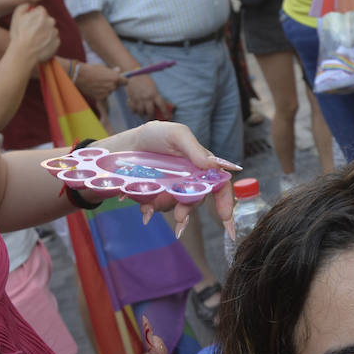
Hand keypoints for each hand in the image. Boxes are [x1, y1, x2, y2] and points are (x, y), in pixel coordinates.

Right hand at [9, 5, 58, 62]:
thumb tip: (30, 4)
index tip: (30, 22)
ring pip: (51, 30)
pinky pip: (54, 40)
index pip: (41, 10)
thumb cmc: (19, 34)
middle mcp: (51, 21)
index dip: (34, 16)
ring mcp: (55, 33)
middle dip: (42, 24)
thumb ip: (24, 6)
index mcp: (42, 13)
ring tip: (36, 40)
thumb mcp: (17, 16)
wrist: (23, 53)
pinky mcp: (57, 43)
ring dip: (46, 33)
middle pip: (47, 20)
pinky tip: (40, 45)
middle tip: (33, 32)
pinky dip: (49, 42)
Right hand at [75, 63, 127, 101]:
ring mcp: (107, 93)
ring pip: (109, 91)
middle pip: (116, 87)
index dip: (123, 80)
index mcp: (115, 77)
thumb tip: (119, 70)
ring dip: (106, 88)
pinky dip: (100, 93)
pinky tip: (94, 87)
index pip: (126, 82)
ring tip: (97, 83)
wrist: (79, 75)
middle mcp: (112, 86)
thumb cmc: (91, 69)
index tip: (120, 79)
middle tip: (103, 79)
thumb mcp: (103, 67)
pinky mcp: (101, 98)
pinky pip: (103, 96)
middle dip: (112, 83)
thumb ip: (112, 71)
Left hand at [96, 121, 239, 231]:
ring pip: (177, 207)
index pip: (220, 185)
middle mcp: (190, 180)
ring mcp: (174, 190)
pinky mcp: (159, 197)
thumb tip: (214, 166)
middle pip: (197, 200)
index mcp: (201, 165)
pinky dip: (151, 211)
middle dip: (189, 209)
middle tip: (180, 217)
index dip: (226, 202)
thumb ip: (195, 150)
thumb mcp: (177, 135)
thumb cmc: (155, 134)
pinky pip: (159, 209)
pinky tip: (144, 210)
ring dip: (166, 207)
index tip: (226, 218)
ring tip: (150, 202)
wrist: (127, 145)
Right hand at [125, 74, 173, 121]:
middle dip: (151, 117)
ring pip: (141, 113)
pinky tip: (135, 110)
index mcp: (154, 94)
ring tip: (143, 115)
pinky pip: (133, 110)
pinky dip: (134, 111)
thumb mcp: (154, 88)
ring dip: (142, 115)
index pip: (161, 105)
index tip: (167, 118)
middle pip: (150, 112)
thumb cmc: (146, 81)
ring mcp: (138, 99)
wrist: (134, 74)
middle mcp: (147, 98)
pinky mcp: (131, 99)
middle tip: (151, 118)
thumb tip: (158, 108)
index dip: (165, 113)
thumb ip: (156, 97)